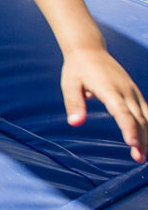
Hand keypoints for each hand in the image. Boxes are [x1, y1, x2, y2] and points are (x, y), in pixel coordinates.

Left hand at [60, 47, 147, 162]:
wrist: (90, 50)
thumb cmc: (77, 69)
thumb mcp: (69, 83)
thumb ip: (74, 103)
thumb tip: (74, 123)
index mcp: (109, 88)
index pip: (122, 111)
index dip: (128, 128)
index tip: (132, 144)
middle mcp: (125, 91)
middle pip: (138, 118)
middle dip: (141, 139)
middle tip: (139, 159)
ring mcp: (133, 92)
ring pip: (146, 117)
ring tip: (143, 156)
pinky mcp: (135, 94)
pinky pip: (147, 112)